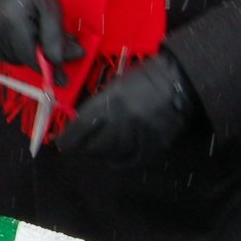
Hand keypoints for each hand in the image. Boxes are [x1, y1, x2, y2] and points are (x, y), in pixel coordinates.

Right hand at [0, 0, 82, 69]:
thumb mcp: (50, 6)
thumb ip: (55, 34)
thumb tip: (60, 61)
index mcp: (13, 22)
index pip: (30, 56)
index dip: (49, 68)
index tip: (65, 78)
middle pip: (26, 61)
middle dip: (47, 61)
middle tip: (65, 50)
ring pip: (19, 61)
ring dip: (36, 58)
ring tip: (48, 40)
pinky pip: (11, 58)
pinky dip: (25, 55)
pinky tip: (33, 42)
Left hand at [57, 52, 198, 162]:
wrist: (178, 81)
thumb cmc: (143, 78)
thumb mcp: (115, 85)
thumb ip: (98, 104)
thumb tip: (81, 121)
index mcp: (111, 102)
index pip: (82, 127)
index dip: (69, 139)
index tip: (62, 144)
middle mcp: (123, 121)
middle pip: (95, 146)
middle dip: (86, 147)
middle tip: (84, 144)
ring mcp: (140, 135)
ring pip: (111, 155)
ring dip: (101, 153)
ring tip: (99, 148)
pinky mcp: (154, 145)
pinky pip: (130, 161)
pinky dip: (118, 161)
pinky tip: (113, 157)